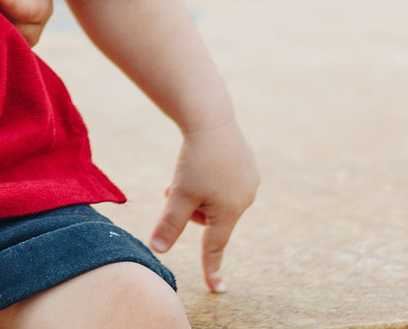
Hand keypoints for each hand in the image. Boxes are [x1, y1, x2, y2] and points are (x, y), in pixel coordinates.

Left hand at [148, 121, 258, 292]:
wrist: (211, 119)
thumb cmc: (195, 160)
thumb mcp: (178, 195)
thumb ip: (169, 224)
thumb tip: (158, 250)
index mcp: (229, 212)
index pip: (215, 247)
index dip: (212, 267)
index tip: (216, 288)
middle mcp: (245, 200)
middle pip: (209, 217)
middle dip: (189, 207)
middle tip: (173, 188)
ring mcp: (249, 181)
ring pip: (215, 198)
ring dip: (197, 191)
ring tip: (187, 170)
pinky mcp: (247, 165)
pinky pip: (224, 180)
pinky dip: (208, 176)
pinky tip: (204, 156)